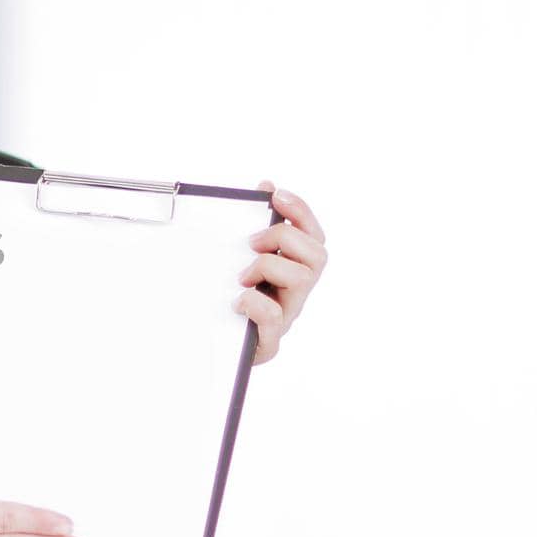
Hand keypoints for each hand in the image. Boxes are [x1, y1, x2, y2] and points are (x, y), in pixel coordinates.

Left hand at [234, 180, 327, 364]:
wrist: (218, 349)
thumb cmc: (234, 300)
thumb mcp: (241, 261)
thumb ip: (254, 226)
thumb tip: (264, 186)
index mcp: (293, 270)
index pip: (313, 235)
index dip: (300, 212)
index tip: (276, 195)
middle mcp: (297, 292)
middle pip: (318, 255)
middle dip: (284, 237)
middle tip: (252, 242)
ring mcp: (287, 315)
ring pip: (301, 279)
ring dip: (267, 267)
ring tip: (242, 276)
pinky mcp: (269, 340)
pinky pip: (272, 316)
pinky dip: (253, 303)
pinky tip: (236, 302)